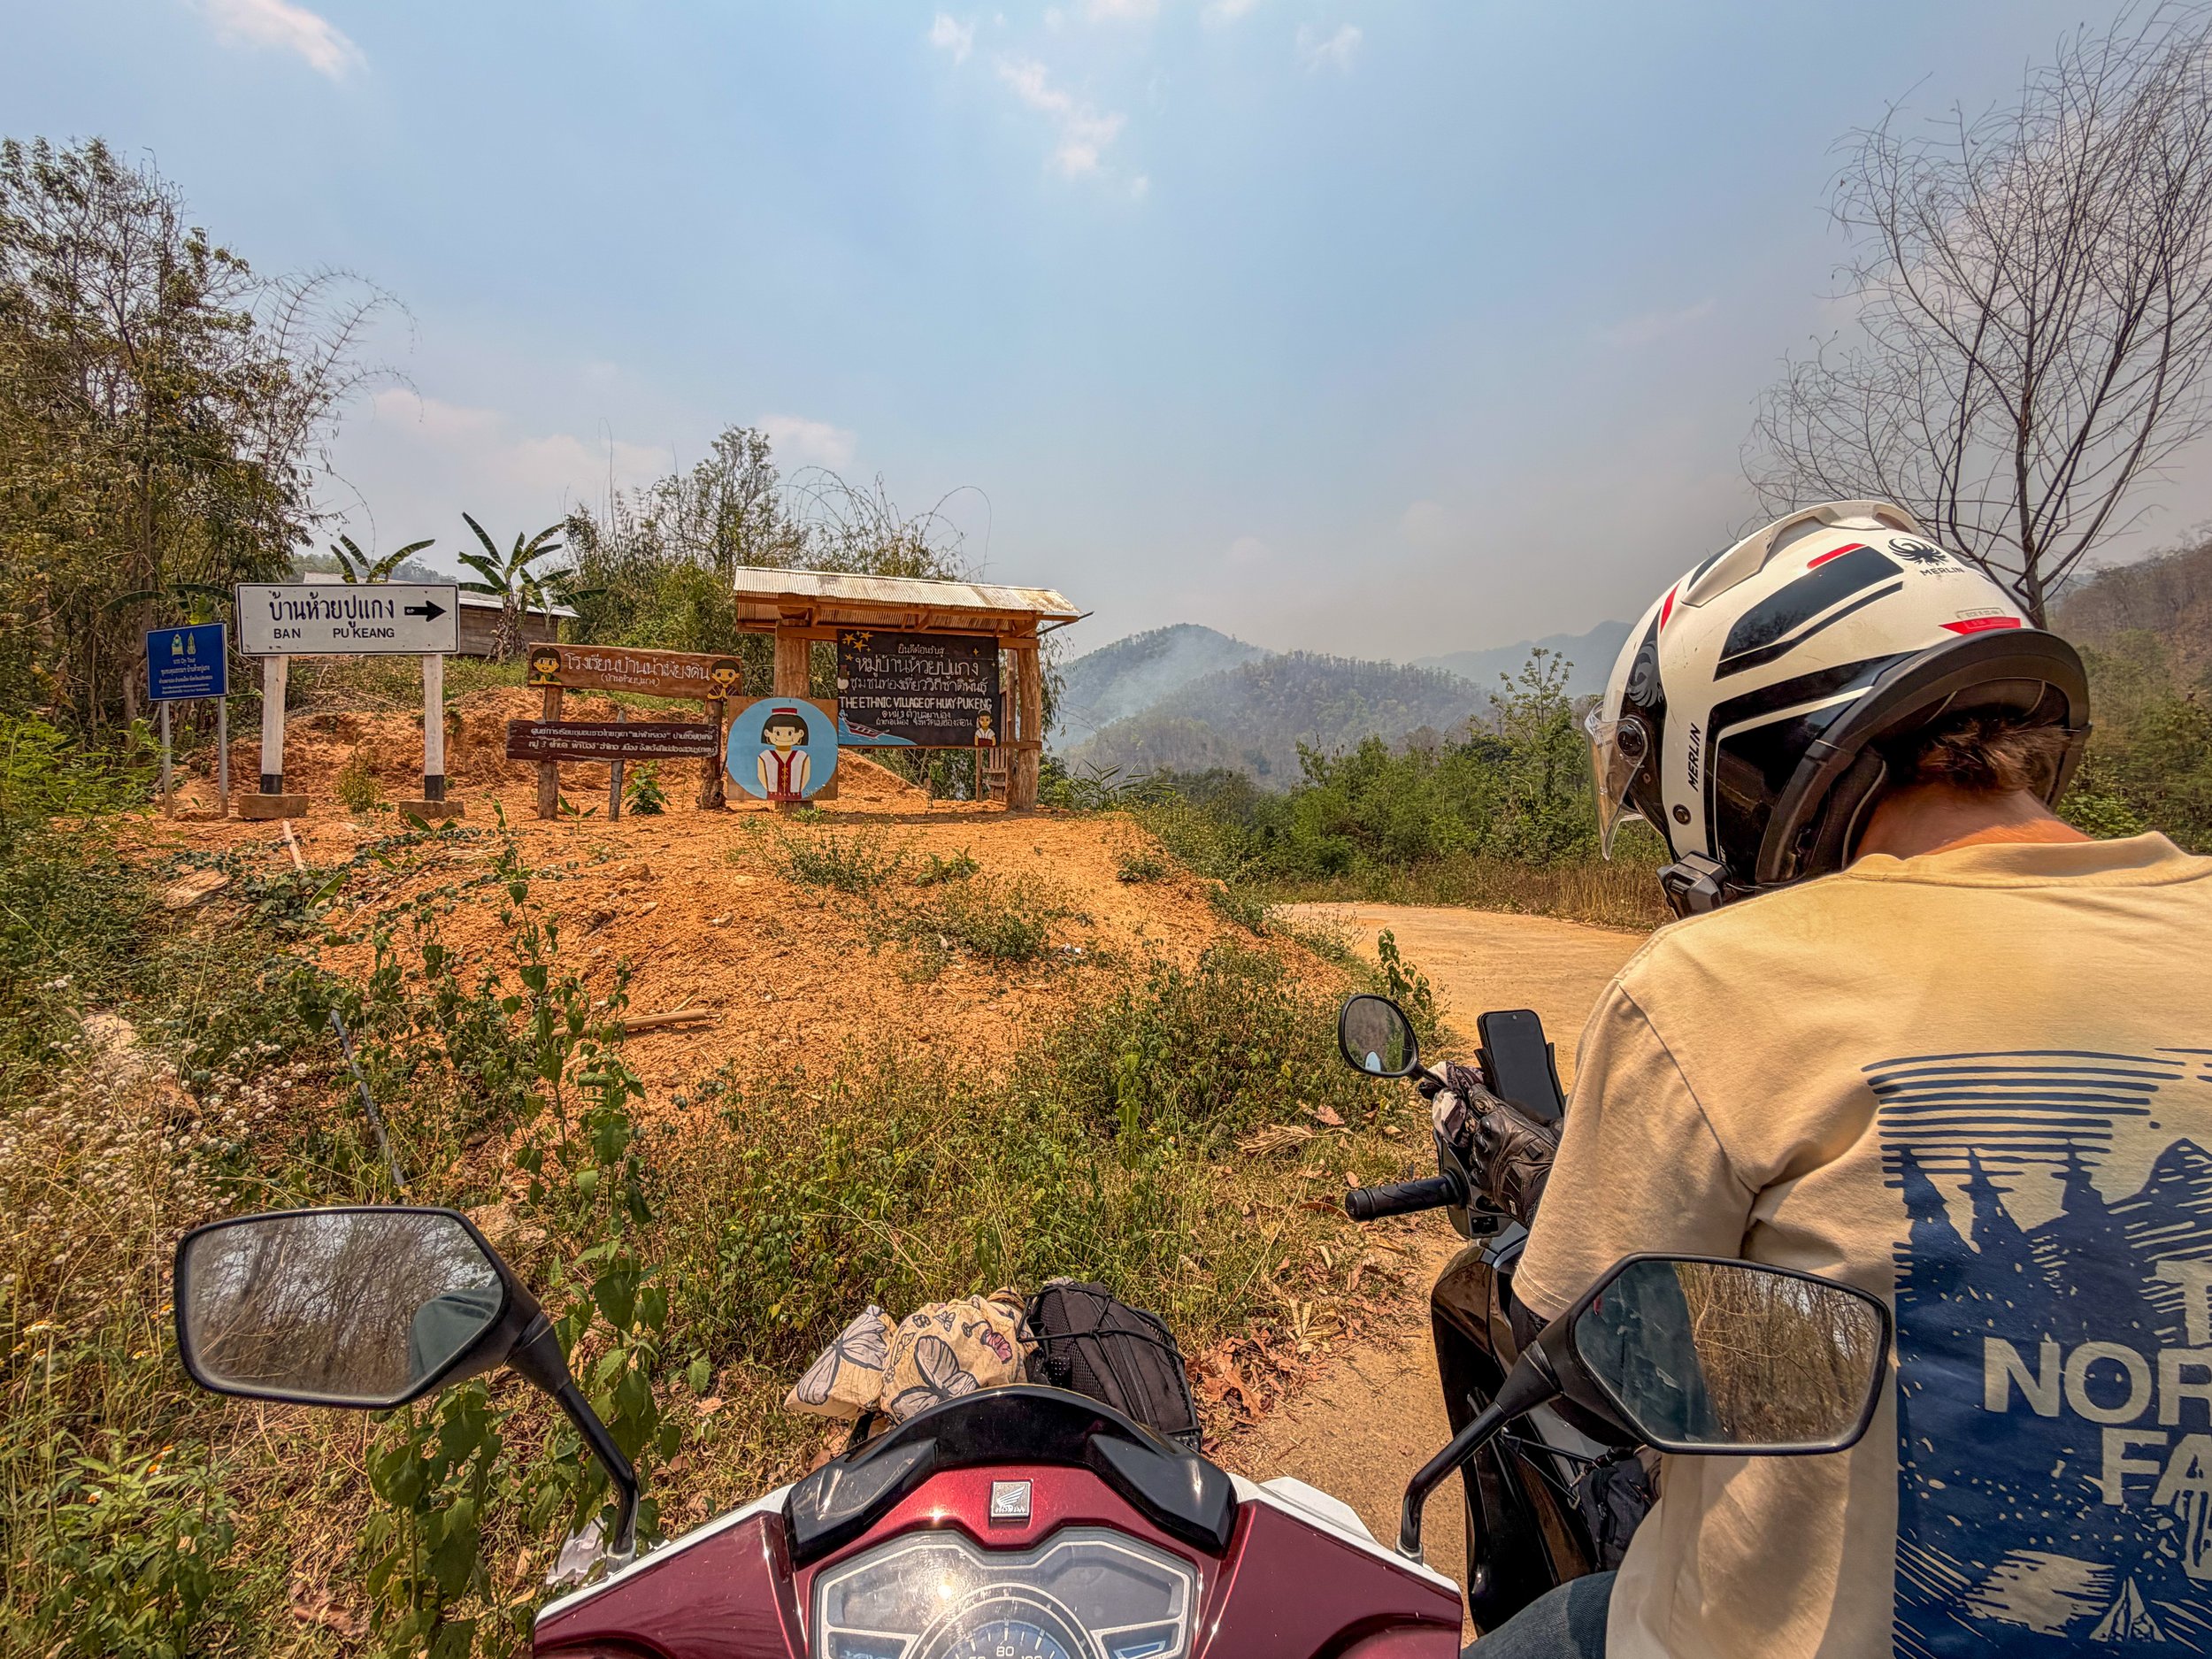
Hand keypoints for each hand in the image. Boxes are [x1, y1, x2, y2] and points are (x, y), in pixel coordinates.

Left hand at [1467, 1093, 1559, 1224]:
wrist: (1544, 1193)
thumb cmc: (1551, 1161)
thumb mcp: (1554, 1129)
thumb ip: (1542, 1119)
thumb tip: (1547, 1117)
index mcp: (1501, 1118)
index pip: (1478, 1098)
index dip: (1476, 1094)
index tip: (1474, 1091)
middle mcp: (1486, 1135)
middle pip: (1474, 1122)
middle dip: (1483, 1124)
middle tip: (1496, 1129)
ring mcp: (1482, 1157)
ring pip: (1475, 1145)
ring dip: (1484, 1147)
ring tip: (1501, 1153)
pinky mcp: (1481, 1179)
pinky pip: (1476, 1168)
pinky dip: (1483, 1168)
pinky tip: (1497, 1170)